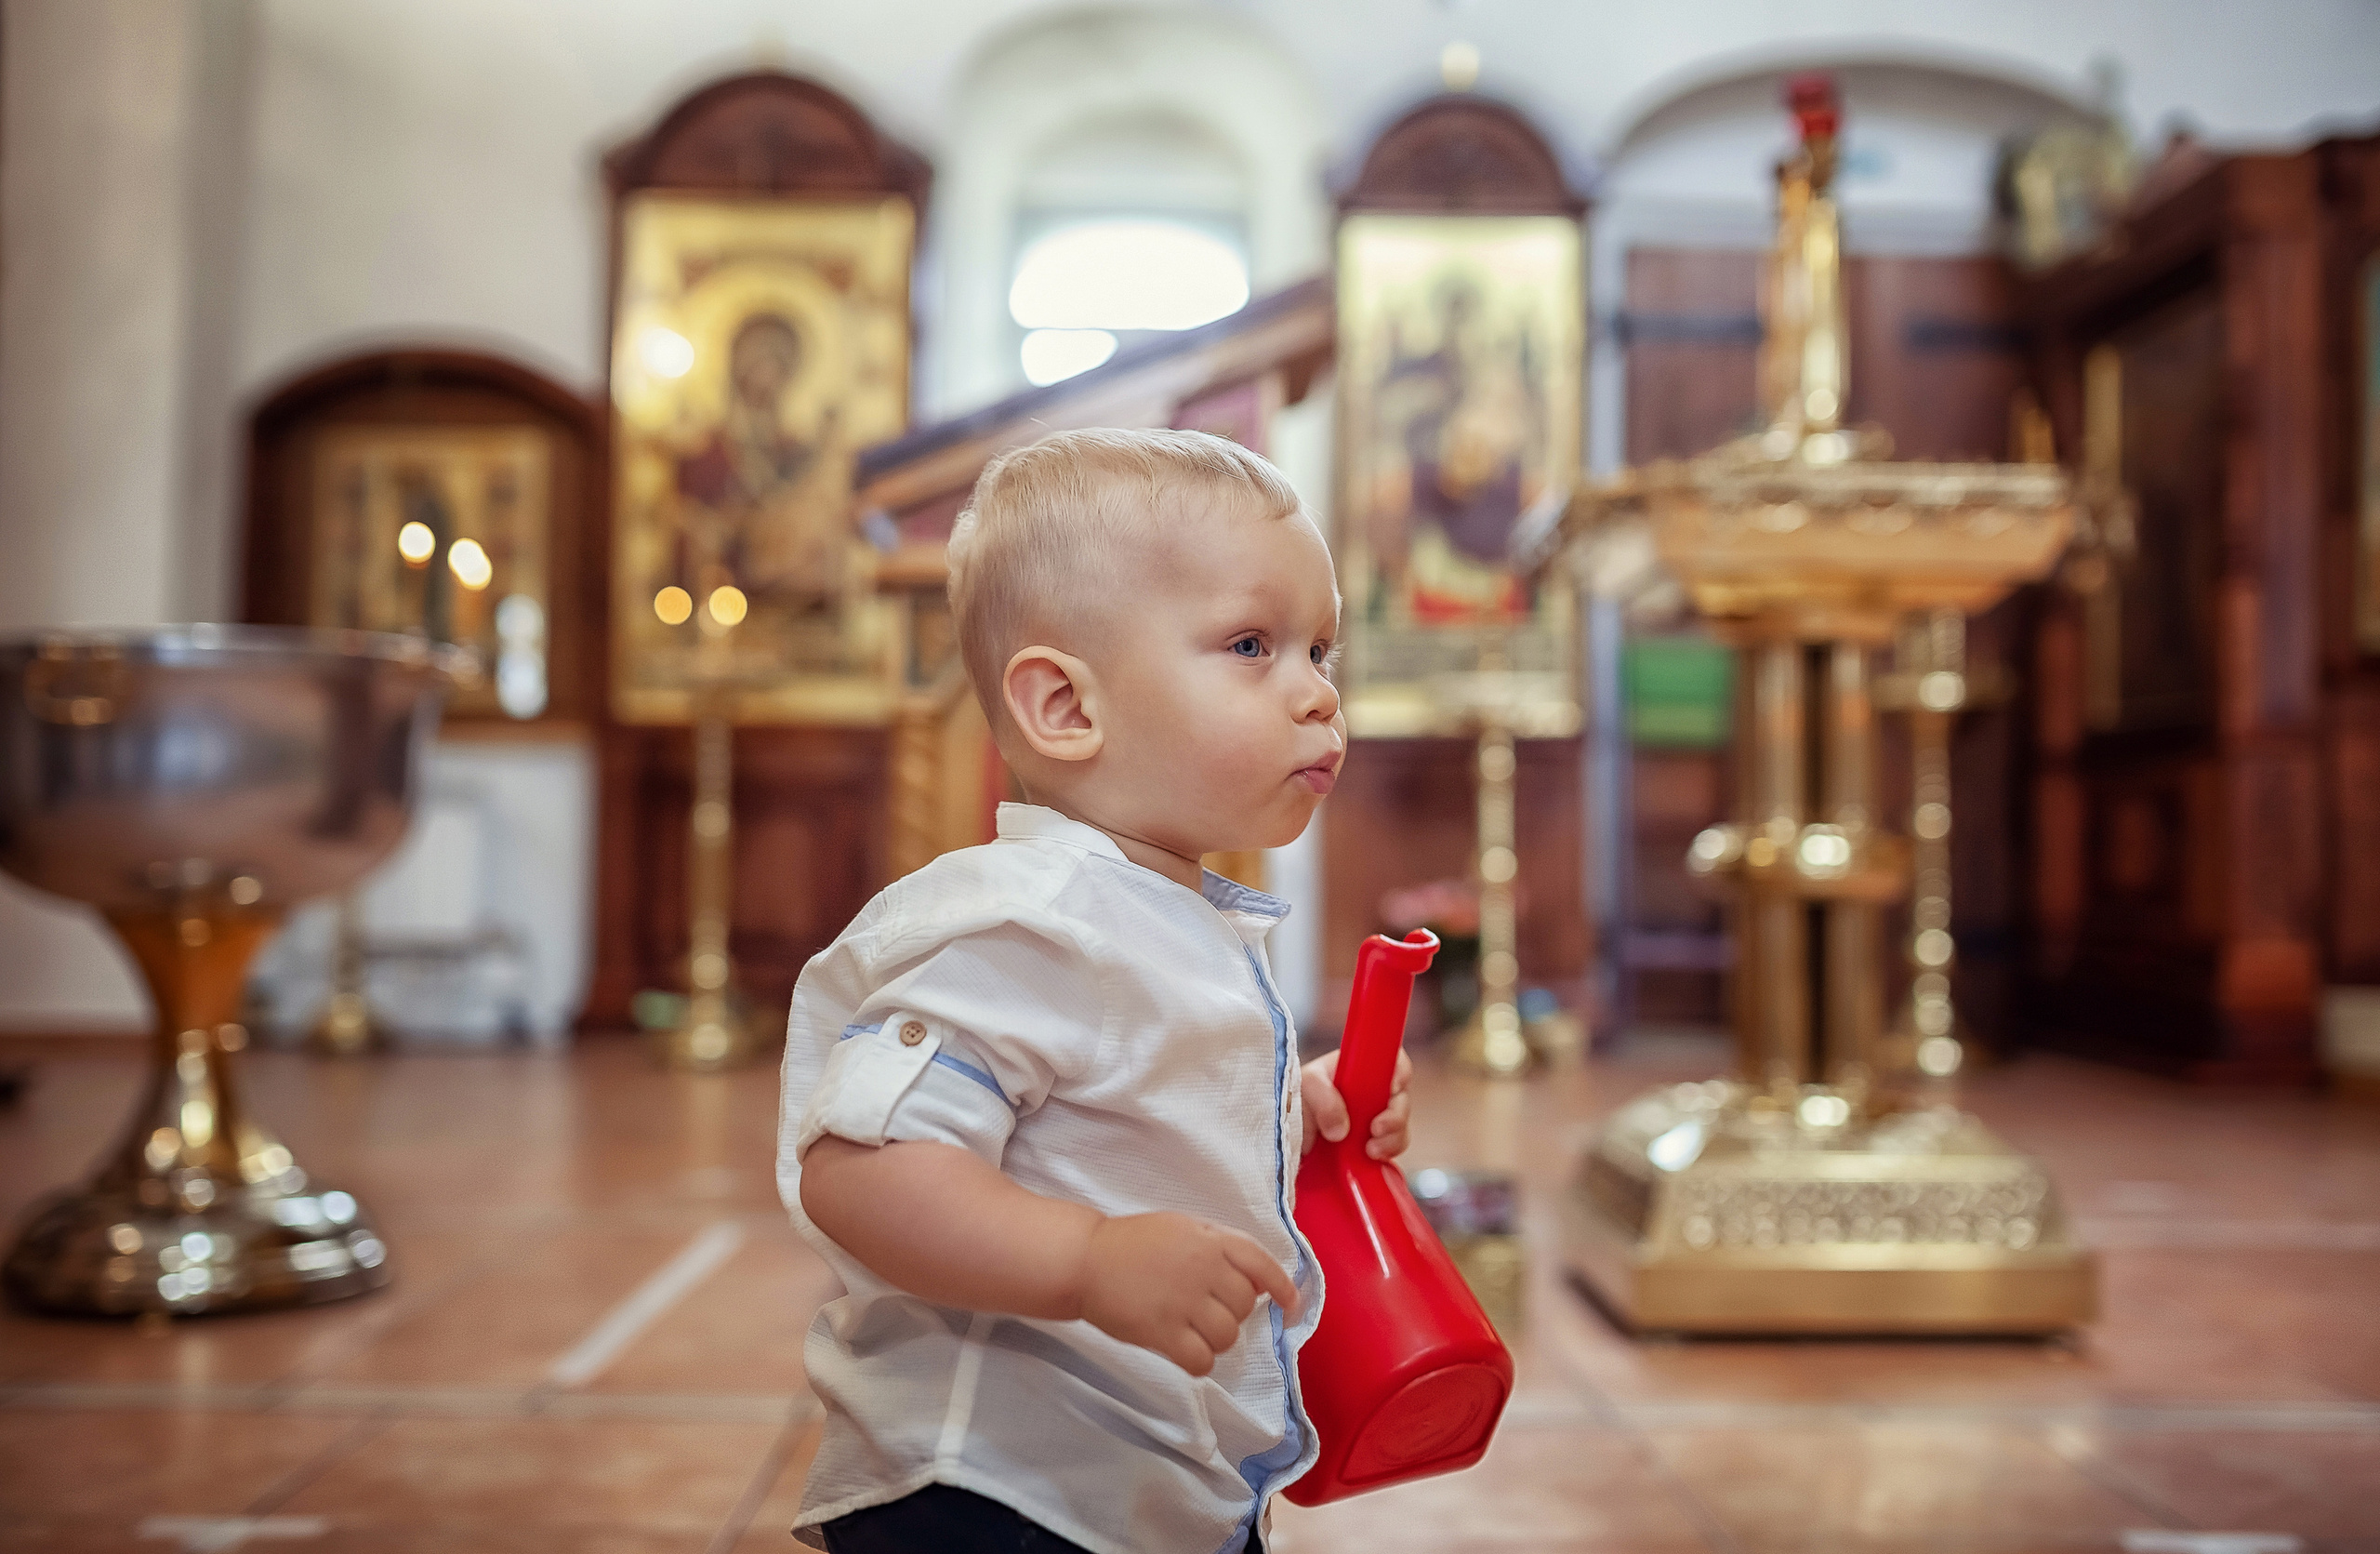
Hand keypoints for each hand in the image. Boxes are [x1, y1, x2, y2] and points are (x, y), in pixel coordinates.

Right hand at [1075, 1213, 1298, 1376]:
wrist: (1086, 1260)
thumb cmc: (1134, 1243)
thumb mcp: (1183, 1229)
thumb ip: (1220, 1248)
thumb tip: (1259, 1283)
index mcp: (1211, 1240)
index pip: (1261, 1263)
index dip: (1282, 1286)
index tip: (1291, 1305)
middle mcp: (1204, 1268)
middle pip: (1244, 1306)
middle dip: (1232, 1313)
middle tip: (1205, 1310)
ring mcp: (1184, 1301)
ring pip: (1227, 1336)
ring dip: (1215, 1339)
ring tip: (1191, 1330)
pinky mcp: (1163, 1331)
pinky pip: (1202, 1360)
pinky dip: (1199, 1362)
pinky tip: (1184, 1352)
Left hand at [1299, 1049, 1412, 1159]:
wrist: (1284, 1134)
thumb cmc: (1295, 1098)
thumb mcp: (1304, 1086)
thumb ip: (1322, 1098)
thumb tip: (1340, 1130)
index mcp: (1362, 1069)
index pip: (1394, 1062)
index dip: (1400, 1074)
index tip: (1391, 1089)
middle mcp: (1374, 1094)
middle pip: (1401, 1100)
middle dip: (1395, 1117)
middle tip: (1376, 1129)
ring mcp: (1374, 1121)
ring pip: (1400, 1129)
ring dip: (1391, 1140)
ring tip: (1370, 1151)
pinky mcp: (1373, 1146)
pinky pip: (1390, 1151)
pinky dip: (1385, 1155)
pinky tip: (1370, 1159)